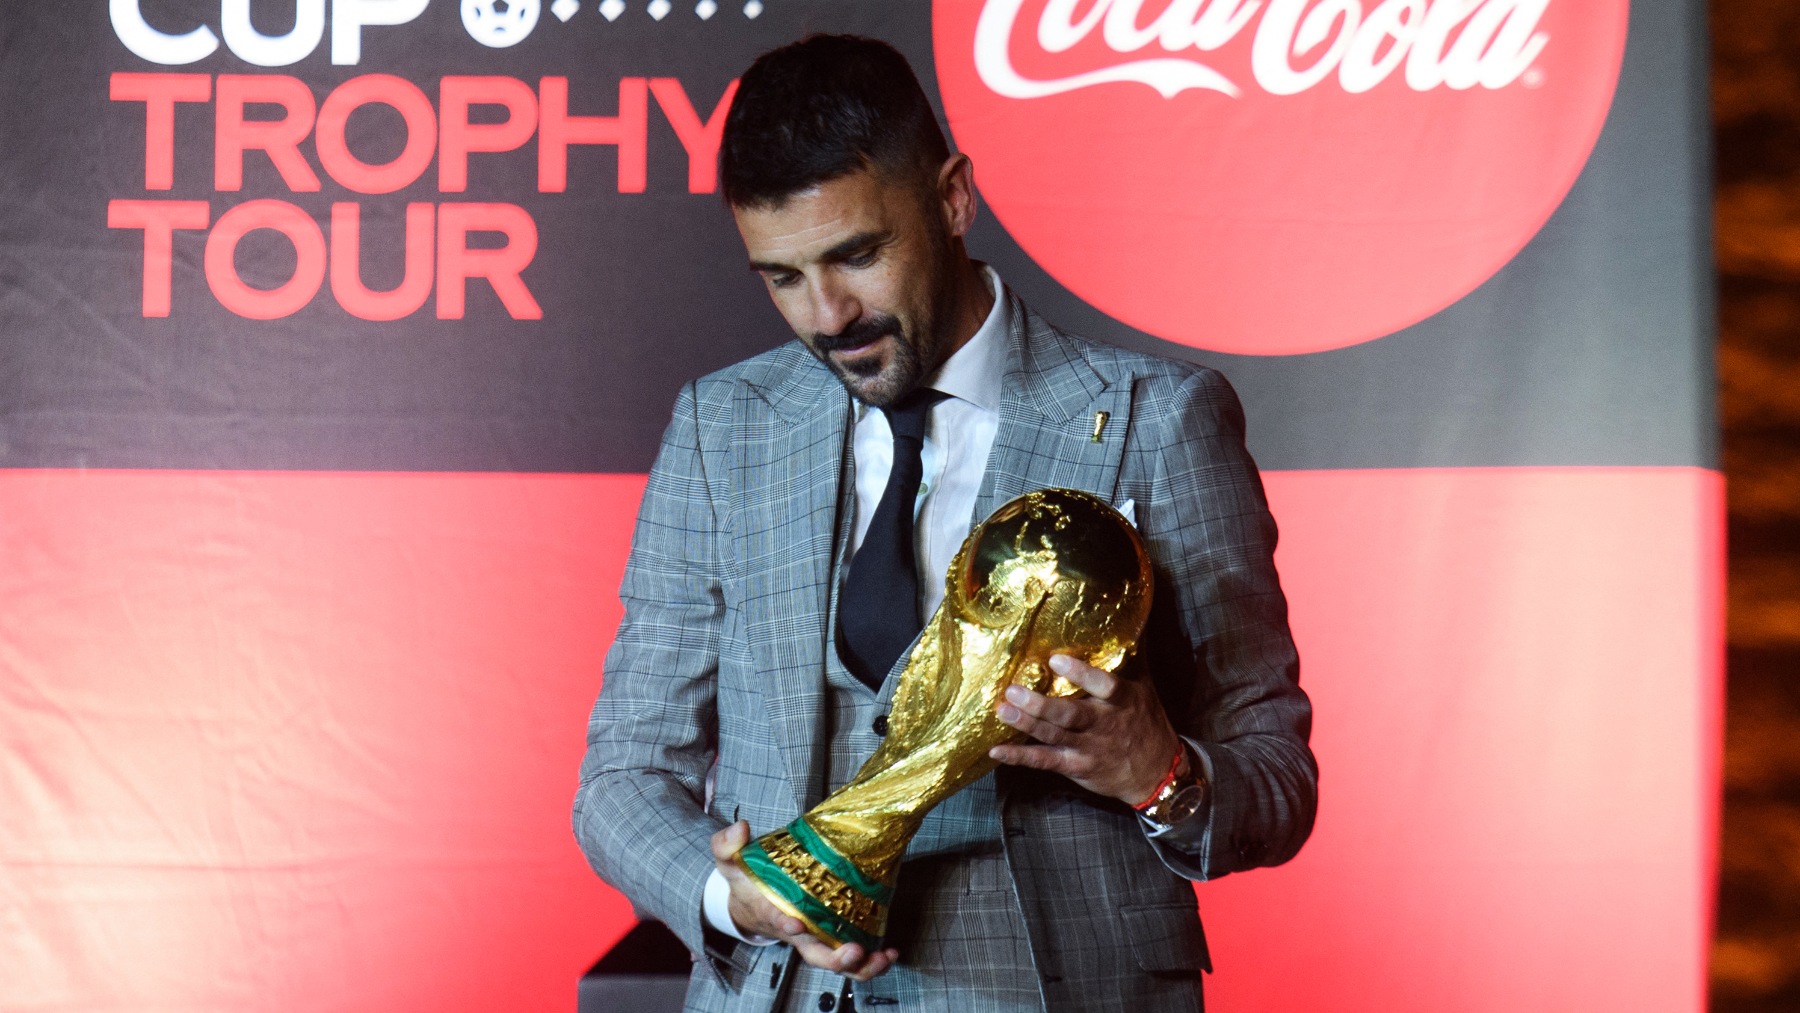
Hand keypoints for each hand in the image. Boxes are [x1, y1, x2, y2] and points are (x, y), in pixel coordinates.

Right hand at [709, 821, 899, 980]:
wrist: (751, 905)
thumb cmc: (747, 884)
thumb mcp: (731, 862)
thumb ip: (728, 845)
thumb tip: (739, 828)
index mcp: (772, 914)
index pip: (778, 921)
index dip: (785, 924)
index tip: (793, 922)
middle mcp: (798, 933)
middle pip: (817, 955)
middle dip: (836, 958)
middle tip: (853, 950)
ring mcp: (817, 939)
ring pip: (839, 962)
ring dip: (862, 965)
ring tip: (883, 955)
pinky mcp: (833, 937)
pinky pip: (853, 958)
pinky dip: (872, 958)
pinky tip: (889, 950)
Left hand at [989, 654, 1185, 805]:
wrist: (1157, 772)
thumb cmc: (1145, 720)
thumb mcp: (1144, 685)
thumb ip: (1132, 652)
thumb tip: (1130, 610)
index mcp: (1122, 700)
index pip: (1104, 686)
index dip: (1081, 674)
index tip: (1055, 660)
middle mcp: (1104, 724)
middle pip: (1070, 715)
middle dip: (1040, 705)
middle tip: (1012, 690)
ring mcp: (1088, 748)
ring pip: (1054, 736)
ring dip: (1025, 724)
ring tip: (1001, 710)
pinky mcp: (1075, 766)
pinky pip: (1045, 762)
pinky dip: (1020, 757)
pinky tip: (996, 751)